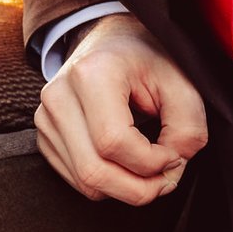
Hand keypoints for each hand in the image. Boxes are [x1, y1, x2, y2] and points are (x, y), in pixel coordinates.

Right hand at [36, 12, 208, 203]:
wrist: (110, 42)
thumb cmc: (146, 59)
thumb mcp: (182, 83)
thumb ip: (187, 128)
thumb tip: (170, 167)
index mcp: (92, 74)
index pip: (114, 143)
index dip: (152, 163)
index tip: (175, 155)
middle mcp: (59, 96)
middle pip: (94, 171)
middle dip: (139, 189)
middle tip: (167, 178)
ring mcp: (46, 117)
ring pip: (85, 182)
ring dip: (125, 189)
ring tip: (150, 171)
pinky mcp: (44, 135)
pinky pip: (76, 179)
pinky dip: (108, 183)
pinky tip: (126, 165)